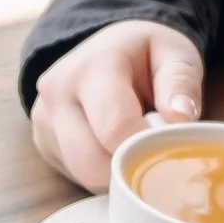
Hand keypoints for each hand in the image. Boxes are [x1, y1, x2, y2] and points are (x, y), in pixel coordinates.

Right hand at [30, 20, 205, 190]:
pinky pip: (74, 175)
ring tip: (132, 144)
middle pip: (92, 162)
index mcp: (92, 68)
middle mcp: (57, 93)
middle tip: (151, 148)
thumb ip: (181, 82)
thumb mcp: (174, 53)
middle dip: (129, 166)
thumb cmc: (144, 53)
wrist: (107, 47)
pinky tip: (111, 147)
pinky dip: (99, 172)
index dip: (146, 147)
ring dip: (114, 172)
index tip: (168, 142)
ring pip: (83, 174)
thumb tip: (181, 118)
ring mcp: (44, 120)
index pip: (115, 128)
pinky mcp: (42, 141)